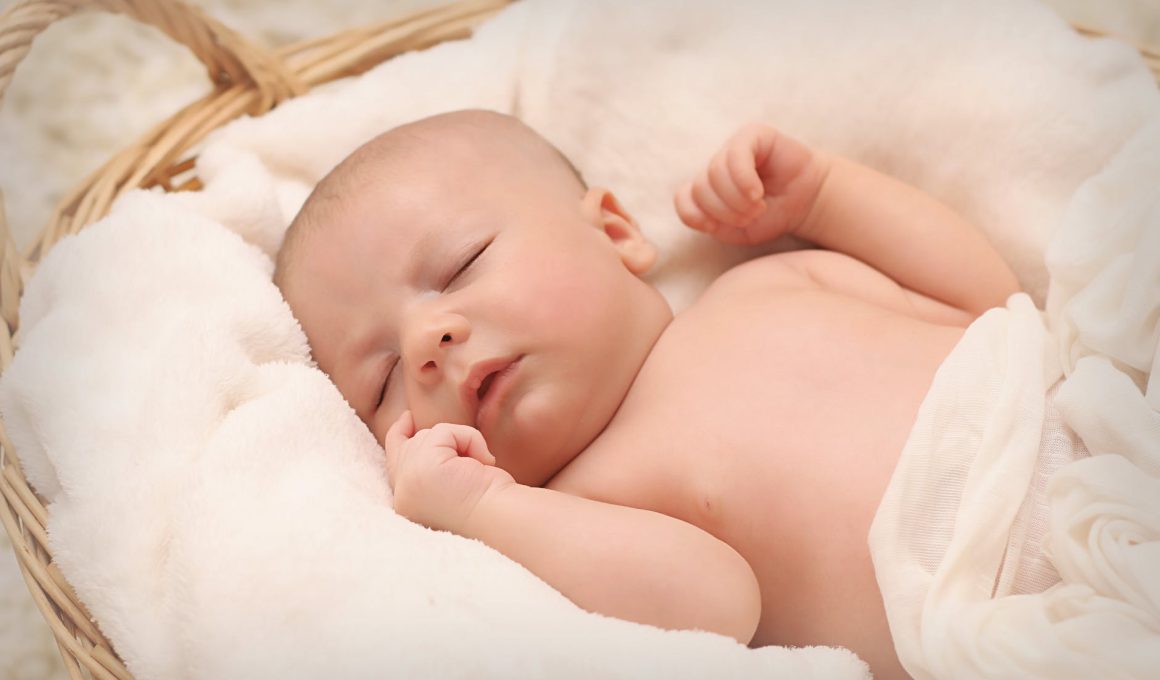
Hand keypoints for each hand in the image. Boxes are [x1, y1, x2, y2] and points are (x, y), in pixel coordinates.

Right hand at [383, 411, 515, 532]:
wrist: (501, 519)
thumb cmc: (490, 505)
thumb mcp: (452, 484)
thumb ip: (432, 464)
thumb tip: (434, 436)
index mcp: (407, 504)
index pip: (393, 463)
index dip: (398, 436)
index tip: (407, 418)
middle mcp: (402, 495)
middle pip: (409, 445)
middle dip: (440, 439)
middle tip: (467, 451)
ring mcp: (409, 480)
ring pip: (429, 435)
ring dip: (461, 443)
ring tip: (480, 468)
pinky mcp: (424, 466)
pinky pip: (443, 432)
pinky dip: (468, 439)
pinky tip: (483, 462)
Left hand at [674, 123, 828, 245]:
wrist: (808, 202)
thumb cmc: (771, 216)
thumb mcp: (737, 231)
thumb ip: (712, 224)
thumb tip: (700, 214)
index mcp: (706, 188)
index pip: (683, 199)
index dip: (698, 217)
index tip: (718, 227)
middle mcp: (715, 167)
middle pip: (699, 188)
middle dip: (724, 211)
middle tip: (751, 216)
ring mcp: (731, 148)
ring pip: (714, 173)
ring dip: (737, 199)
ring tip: (758, 206)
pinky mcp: (752, 135)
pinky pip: (736, 155)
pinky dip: (744, 180)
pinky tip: (757, 193)